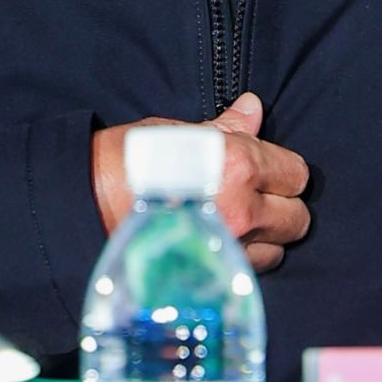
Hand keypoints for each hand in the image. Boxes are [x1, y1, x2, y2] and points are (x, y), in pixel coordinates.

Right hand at [90, 93, 310, 270]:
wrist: (84, 202)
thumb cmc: (127, 160)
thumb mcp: (178, 133)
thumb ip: (226, 128)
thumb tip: (253, 108)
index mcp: (238, 164)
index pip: (296, 174)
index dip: (284, 172)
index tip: (269, 172)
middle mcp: (242, 209)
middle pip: (297, 219)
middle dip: (283, 208)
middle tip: (260, 200)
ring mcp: (228, 247)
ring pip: (277, 252)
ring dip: (266, 240)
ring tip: (240, 226)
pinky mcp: (211, 273)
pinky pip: (249, 271)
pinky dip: (244, 260)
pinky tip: (222, 244)